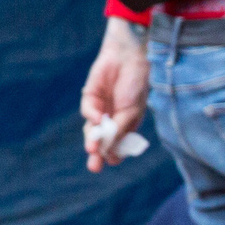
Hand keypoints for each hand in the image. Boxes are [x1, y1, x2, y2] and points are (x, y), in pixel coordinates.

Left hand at [81, 19, 150, 171]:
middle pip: (102, 140)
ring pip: (92, 129)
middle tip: (95, 167)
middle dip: (98, 153)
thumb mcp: (132, 111)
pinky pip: (88, 111)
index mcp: (127, 123)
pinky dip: (92, 117)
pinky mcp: (90, 97)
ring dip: (92, 140)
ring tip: (92, 149)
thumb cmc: (136, 84)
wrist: (128, 57)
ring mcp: (100, 108)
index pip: (118, 144)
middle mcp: (112, 118)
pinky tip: (98, 120)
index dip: (114, 153)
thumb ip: (120, 129)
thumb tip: (109, 150)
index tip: (113, 161)